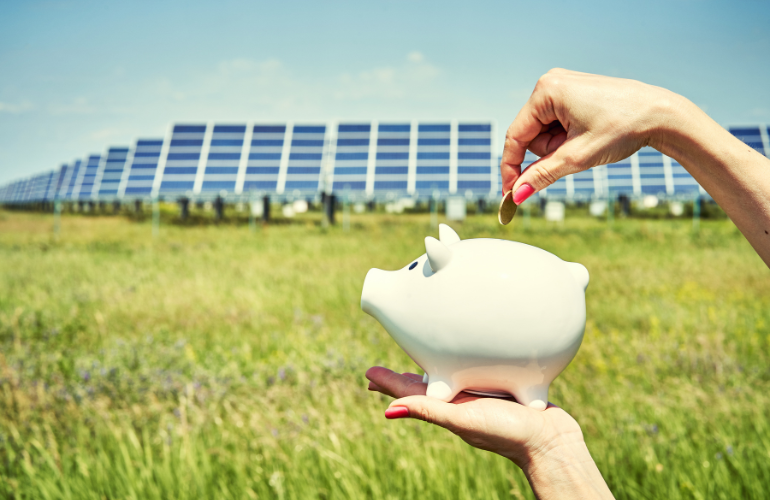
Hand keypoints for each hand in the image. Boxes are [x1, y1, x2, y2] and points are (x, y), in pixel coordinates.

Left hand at [366, 366, 613, 498]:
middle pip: (424, 387)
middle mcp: (460, 402)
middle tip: (384, 370)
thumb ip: (429, 411)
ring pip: (449, 380)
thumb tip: (388, 410)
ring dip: (431, 372)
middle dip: (404, 378)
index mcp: (447, 408)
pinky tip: (469, 361)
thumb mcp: (463, 419)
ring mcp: (479, 398)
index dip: (388, 382)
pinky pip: (475, 376)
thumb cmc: (507, 432)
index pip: (409, 392)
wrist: (551, 440)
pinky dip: (463, 367)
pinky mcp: (500, 392)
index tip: (368, 373)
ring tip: (418, 365)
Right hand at [500, 68, 676, 202]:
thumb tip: (516, 196)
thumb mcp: (577, 157)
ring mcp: (562, 85)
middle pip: (530, 135)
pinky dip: (568, 137)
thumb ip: (541, 175)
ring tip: (587, 143)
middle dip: (548, 152)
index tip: (510, 193)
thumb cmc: (624, 128)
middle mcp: (550, 82)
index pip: (515, 137)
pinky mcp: (574, 92)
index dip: (511, 168)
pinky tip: (589, 135)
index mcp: (546, 91)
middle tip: (575, 155)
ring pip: (544, 131)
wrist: (662, 114)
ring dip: (559, 146)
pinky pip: (557, 123)